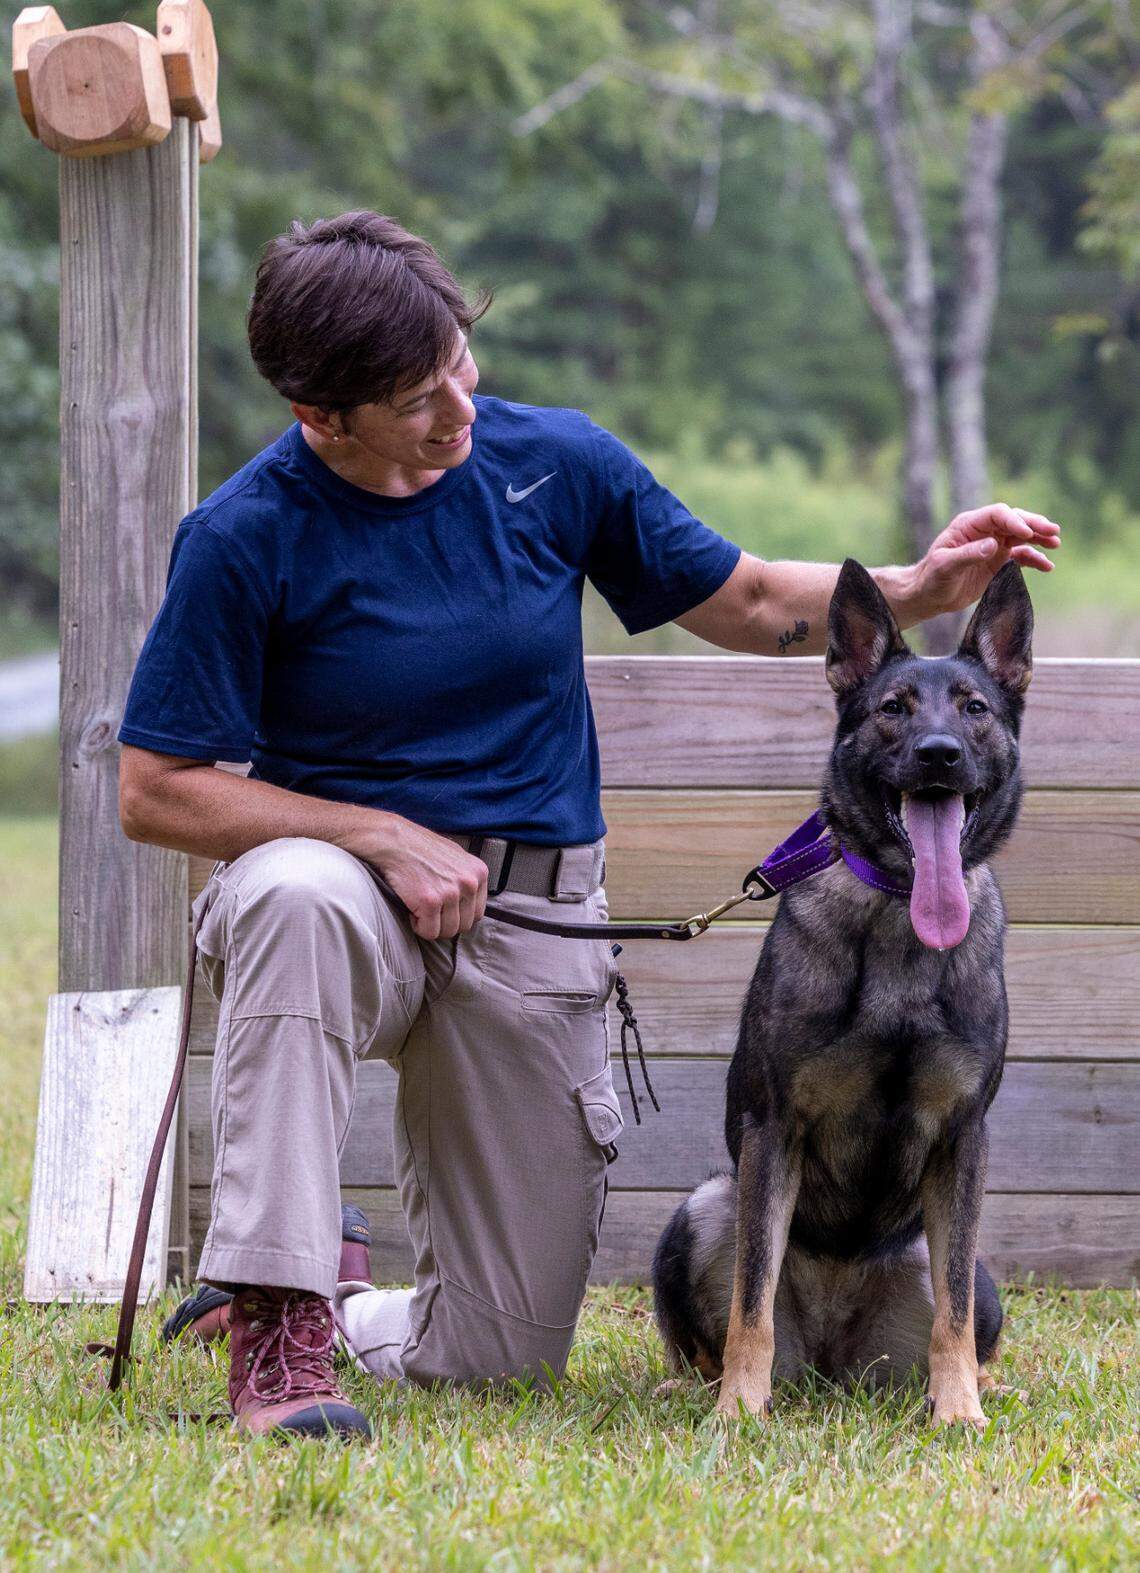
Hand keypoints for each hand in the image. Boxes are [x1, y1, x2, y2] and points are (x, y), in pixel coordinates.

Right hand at [346, 811, 488, 939]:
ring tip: (419, 906)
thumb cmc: (420, 849)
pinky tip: (411, 907)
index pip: (477, 914)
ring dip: (430, 924)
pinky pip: (428, 931)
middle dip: (444, 922)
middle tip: (428, 909)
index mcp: (479, 873)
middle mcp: (469, 883)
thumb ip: (466, 880)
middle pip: (464, 926)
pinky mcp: (430, 902)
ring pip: (446, 931)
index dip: (457, 915)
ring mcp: (450, 893)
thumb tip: (469, 904)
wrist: (393, 841)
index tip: (442, 908)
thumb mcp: (455, 857)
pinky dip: (417, 925)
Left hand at [911, 504, 1060, 617]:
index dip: (1014, 521)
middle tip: (1052, 531)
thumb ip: (967, 555)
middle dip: (1034, 524)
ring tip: (1055, 544)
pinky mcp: (999, 561)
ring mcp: (993, 545)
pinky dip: (1035, 559)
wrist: (929, 596)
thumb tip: (993, 545)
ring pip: (1021, 536)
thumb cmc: (932, 579)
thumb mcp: (945, 567)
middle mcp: (984, 532)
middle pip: (1014, 521)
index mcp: (968, 525)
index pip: (997, 514)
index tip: (1027, 533)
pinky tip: (1047, 566)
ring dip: (1039, 538)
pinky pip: (1021, 556)